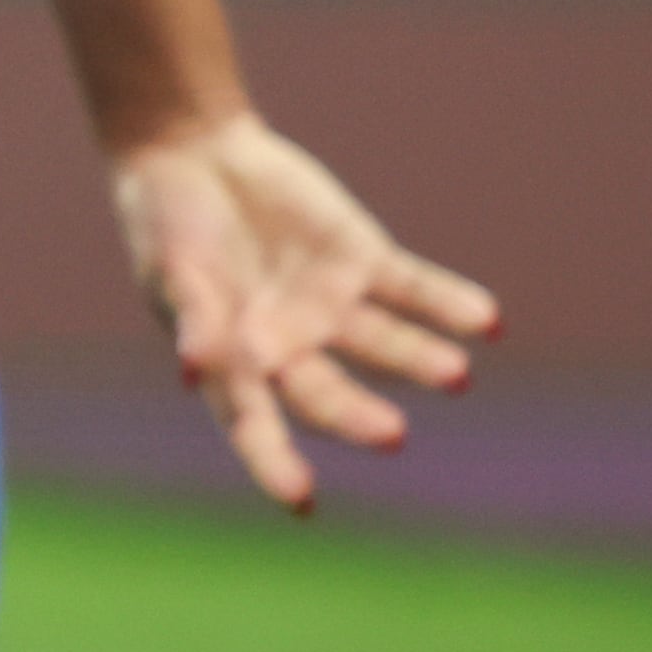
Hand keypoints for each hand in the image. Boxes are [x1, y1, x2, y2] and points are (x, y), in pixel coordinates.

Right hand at [111, 111, 498, 511]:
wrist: (192, 148)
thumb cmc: (164, 218)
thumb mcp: (171, 265)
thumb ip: (193, 314)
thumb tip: (194, 368)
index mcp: (235, 358)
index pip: (255, 424)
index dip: (275, 464)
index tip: (302, 502)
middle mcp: (291, 344)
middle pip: (331, 393)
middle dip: (360, 416)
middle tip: (392, 434)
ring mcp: (332, 305)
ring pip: (387, 346)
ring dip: (421, 361)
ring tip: (456, 374)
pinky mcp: (363, 261)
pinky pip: (415, 290)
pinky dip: (452, 305)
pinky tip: (488, 321)